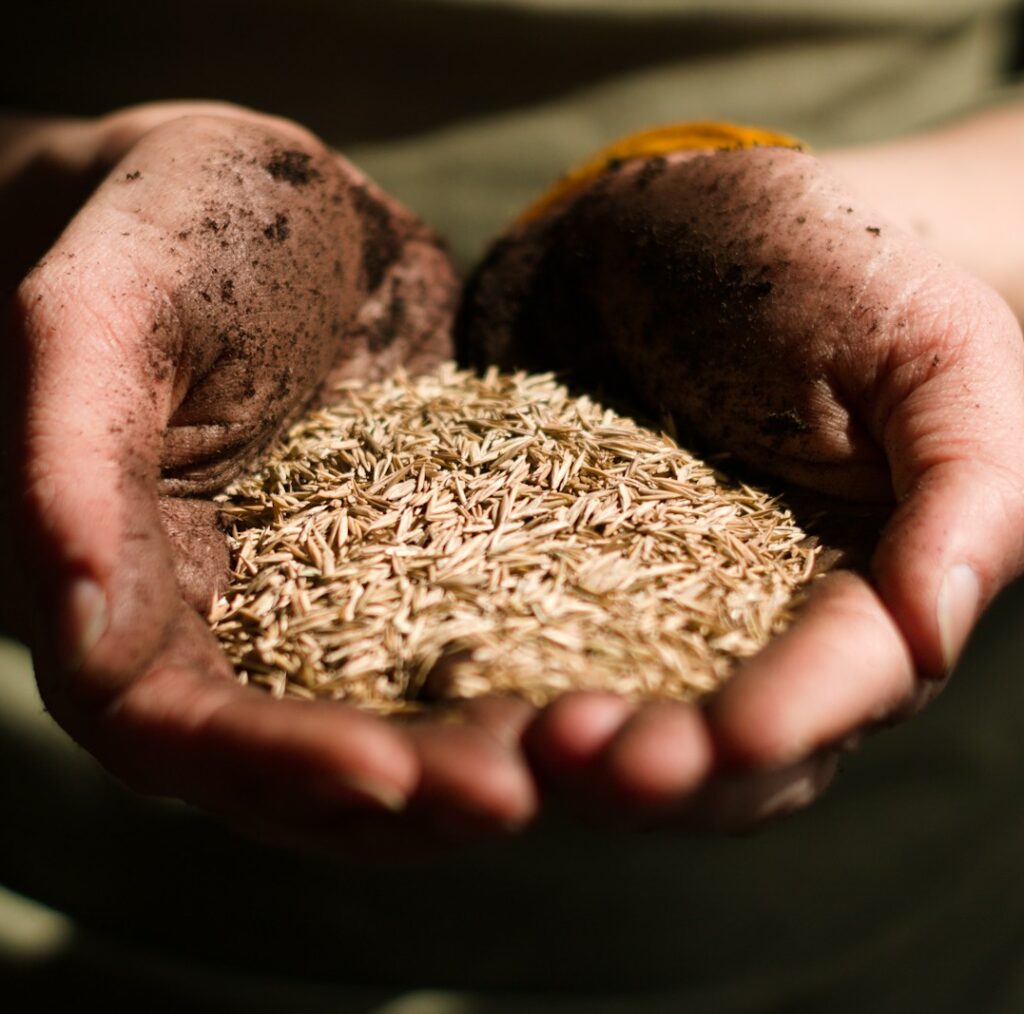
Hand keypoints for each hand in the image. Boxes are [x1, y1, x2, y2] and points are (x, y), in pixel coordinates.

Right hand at [1, 104, 537, 852]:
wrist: (271, 203)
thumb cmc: (165, 235)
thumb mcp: (101, 314)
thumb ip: (67, 463)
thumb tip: (75, 629)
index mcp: (128, 595)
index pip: (177, 728)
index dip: (269, 764)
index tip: (387, 774)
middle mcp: (229, 626)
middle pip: (303, 759)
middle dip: (404, 790)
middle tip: (516, 791)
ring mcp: (330, 601)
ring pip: (398, 715)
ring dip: (480, 751)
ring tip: (581, 751)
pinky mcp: (416, 560)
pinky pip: (471, 631)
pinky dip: (529, 665)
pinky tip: (606, 671)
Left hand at [459, 146, 1023, 827]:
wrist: (672, 232)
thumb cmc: (826, 268)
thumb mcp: (929, 350)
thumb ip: (967, 489)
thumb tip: (935, 634)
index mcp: (880, 583)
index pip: (852, 679)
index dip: (793, 715)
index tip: (725, 738)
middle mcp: (777, 627)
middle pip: (742, 749)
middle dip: (673, 769)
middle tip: (585, 755)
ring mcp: (666, 616)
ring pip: (645, 729)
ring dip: (587, 762)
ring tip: (516, 752)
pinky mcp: (569, 590)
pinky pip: (548, 663)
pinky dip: (512, 702)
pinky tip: (463, 710)